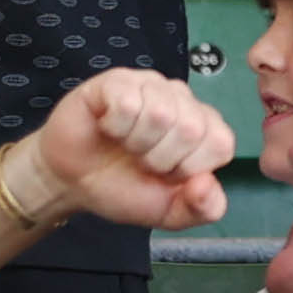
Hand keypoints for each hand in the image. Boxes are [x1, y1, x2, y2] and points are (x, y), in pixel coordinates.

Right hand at [16, 67, 236, 230]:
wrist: (71, 182)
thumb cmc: (123, 188)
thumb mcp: (170, 212)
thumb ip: (203, 208)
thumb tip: (208, 184)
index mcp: (206, 128)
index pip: (221, 144)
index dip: (189, 169)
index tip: (166, 174)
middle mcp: (183, 100)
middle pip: (191, 128)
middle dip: (160, 159)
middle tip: (140, 160)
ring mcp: (151, 85)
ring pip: (160, 113)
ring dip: (136, 143)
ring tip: (124, 144)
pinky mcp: (117, 80)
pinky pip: (127, 102)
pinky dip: (114, 127)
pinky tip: (108, 127)